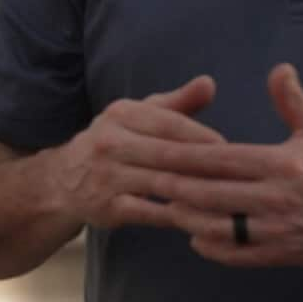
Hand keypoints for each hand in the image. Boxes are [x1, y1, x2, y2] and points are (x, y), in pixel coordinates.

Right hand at [46, 77, 226, 231]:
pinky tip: (202, 218)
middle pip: (168, 154)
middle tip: (239, 175)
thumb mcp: (139, 117)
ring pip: (161, 183)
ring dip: (196, 192)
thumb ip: (177, 103)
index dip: (202, 136)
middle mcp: (111, 142)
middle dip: (205, 165)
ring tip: (227, 197)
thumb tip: (210, 83)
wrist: (63, 181)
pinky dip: (176, 216)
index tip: (231, 149)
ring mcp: (107, 176)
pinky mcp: (107, 207)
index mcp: (122, 114)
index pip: (169, 123)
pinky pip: (149, 213)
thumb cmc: (116, 143)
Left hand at [113, 65, 302, 268]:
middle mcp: (276, 199)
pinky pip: (237, 254)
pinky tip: (194, 236)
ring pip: (218, 226)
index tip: (157, 150)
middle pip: (210, 193)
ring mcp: (277, 230)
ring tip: (165, 206)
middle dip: (175, 186)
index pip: (221, 158)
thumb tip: (279, 68)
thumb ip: (293, 101)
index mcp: (282, 164)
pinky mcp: (281, 254)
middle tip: (145, 179)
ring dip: (188, 218)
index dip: (185, 155)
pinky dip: (212, 247)